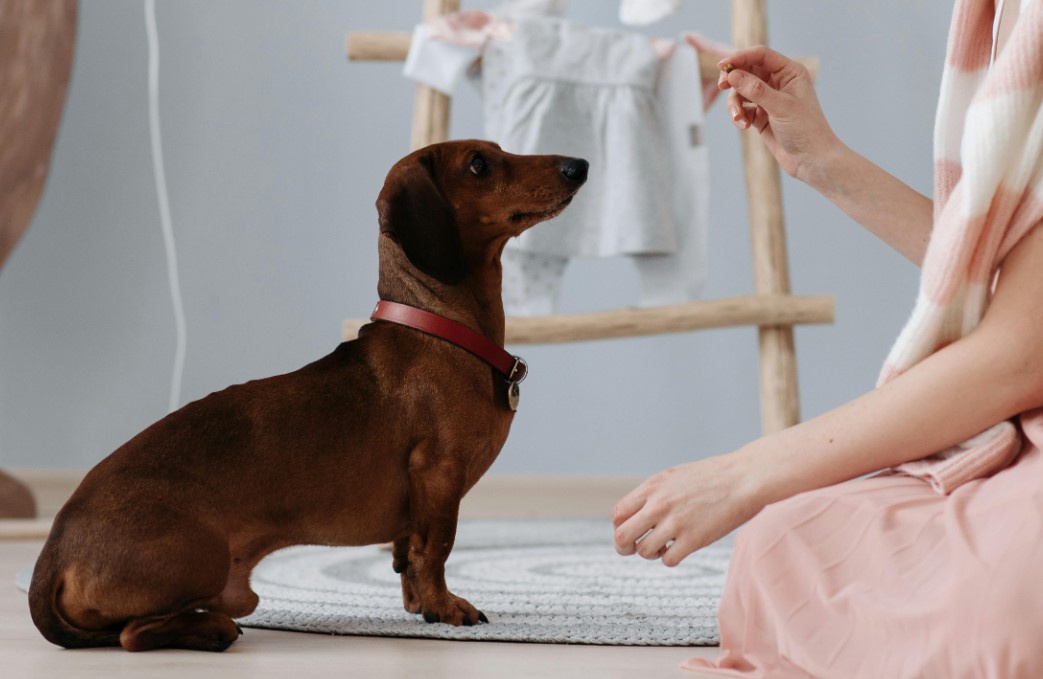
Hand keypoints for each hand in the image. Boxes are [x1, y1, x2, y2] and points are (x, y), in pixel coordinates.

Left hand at [611, 452, 764, 566]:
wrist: (745, 477)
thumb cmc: (714, 476)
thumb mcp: (675, 476)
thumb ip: (655, 493)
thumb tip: (638, 512)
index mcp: (652, 488)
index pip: (617, 515)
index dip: (620, 527)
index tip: (632, 531)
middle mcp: (659, 505)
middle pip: (622, 537)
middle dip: (624, 548)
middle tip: (635, 549)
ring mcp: (675, 523)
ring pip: (644, 551)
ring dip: (651, 554)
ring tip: (665, 547)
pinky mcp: (694, 539)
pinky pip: (669, 560)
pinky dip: (671, 559)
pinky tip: (681, 549)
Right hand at [718, 45, 840, 181]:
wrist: (811, 159)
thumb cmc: (805, 129)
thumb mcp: (780, 106)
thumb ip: (756, 90)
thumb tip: (733, 75)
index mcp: (789, 73)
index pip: (761, 56)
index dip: (741, 57)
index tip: (723, 65)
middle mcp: (778, 82)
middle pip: (747, 71)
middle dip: (734, 80)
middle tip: (721, 86)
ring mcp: (769, 99)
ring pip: (741, 91)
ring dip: (735, 103)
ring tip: (739, 118)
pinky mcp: (761, 115)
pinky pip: (742, 108)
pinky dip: (739, 115)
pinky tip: (744, 126)